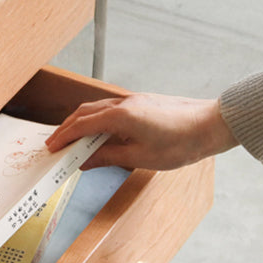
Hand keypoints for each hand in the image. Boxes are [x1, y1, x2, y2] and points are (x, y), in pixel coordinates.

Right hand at [45, 92, 237, 169]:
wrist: (211, 125)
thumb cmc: (181, 143)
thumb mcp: (140, 158)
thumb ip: (108, 157)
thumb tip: (85, 161)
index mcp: (120, 117)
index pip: (82, 126)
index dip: (63, 137)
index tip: (51, 148)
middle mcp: (124, 103)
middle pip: (85, 113)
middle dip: (67, 128)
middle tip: (54, 145)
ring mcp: (133, 100)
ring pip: (97, 108)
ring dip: (80, 123)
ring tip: (72, 140)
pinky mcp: (142, 102)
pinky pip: (110, 108)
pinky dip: (96, 120)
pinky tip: (97, 133)